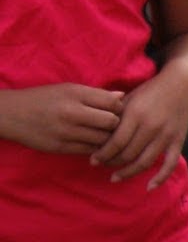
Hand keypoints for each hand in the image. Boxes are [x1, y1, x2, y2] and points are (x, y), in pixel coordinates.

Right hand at [0, 85, 123, 153]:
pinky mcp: (62, 148)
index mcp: (74, 94)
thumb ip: (95, 94)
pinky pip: (91, 151)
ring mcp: (66, 132)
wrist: (12, 114)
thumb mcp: (67, 90)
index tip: (115, 111)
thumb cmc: (44, 99)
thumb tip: (123, 96)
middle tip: (113, 126)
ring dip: (108, 140)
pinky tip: (95, 145)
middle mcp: (71, 112)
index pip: (112, 102)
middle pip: (112, 122)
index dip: (119, 108)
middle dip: (117, 125)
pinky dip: (97, 149)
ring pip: (104, 140)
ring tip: (105, 136)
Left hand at [90, 77, 187, 188]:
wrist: (181, 84)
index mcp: (135, 115)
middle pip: (128, 154)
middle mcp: (150, 127)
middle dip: (112, 163)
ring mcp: (165, 136)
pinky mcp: (178, 141)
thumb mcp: (130, 96)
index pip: (115, 142)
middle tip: (101, 166)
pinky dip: (160, 178)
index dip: (102, 154)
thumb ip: (116, 113)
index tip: (93, 160)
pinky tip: (149, 187)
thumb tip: (98, 129)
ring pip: (144, 162)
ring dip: (128, 173)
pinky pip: (169, 164)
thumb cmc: (151, 90)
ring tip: (116, 177)